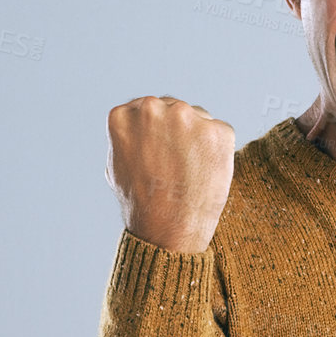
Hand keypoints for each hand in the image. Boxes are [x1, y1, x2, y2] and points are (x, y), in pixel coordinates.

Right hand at [104, 96, 235, 253]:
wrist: (169, 228)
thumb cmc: (141, 202)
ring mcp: (187, 117)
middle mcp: (153, 108)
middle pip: (174, 109)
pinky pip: (220, 133)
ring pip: (199, 118)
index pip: (147, 109)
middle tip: (176, 164)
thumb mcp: (116, 164)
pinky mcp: (217, 130)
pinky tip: (206, 171)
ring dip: (198, 138)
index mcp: (123, 115)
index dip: (157, 133)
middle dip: (178, 131)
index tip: (159, 152)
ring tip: (190, 171)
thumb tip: (137, 123)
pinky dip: (218, 150)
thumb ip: (127, 136)